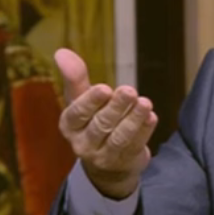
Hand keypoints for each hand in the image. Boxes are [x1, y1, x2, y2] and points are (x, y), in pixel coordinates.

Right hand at [55, 48, 157, 197]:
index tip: (104, 88)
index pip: (77, 114)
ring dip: (134, 119)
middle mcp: (83, 144)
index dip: (91, 101)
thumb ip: (75, 78)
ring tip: (145, 103)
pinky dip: (144, 130)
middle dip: (116, 107)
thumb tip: (61, 51)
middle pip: (101, 125)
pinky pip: (136, 145)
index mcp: (69, 125)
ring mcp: (105, 156)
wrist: (107, 162)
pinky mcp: (126, 162)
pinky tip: (152, 117)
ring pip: (120, 137)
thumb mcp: (81, 100)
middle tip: (130, 90)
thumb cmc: (92, 121)